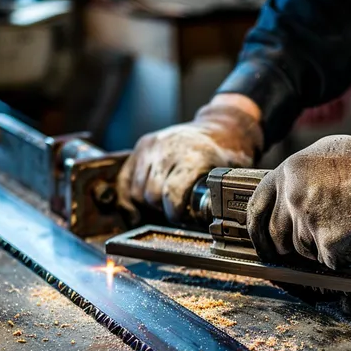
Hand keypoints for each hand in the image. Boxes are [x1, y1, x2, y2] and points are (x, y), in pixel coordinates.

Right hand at [117, 96, 262, 225]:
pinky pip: (124, 179)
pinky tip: (138, 209)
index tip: (183, 217)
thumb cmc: (224, 155)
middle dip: (162, 209)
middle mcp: (169, 149)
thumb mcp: (227, 176)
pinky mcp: (142, 145)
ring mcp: (152, 146)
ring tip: (163, 203)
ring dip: (147, 203)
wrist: (218, 128)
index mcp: (192, 157)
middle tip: (175, 211)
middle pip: (151, 195)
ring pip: (136, 190)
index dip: (175, 213)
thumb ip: (217, 197)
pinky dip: (128, 197)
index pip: (171, 194)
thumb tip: (212, 222)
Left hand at [247, 135, 350, 269]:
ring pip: (303, 251)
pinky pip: (325, 261)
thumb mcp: (323, 155)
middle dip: (291, 245)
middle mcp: (292, 198)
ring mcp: (308, 222)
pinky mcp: (327, 244)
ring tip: (346, 226)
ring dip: (321, 248)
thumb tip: (283, 198)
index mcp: (288, 173)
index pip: (256, 209)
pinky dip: (340, 255)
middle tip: (315, 239)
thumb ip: (297, 176)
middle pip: (278, 237)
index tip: (261, 241)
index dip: (256, 230)